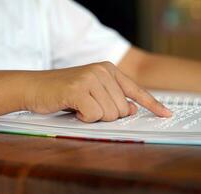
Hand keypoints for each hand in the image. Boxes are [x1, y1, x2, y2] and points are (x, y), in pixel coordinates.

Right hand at [25, 62, 171, 121]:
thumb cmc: (65, 92)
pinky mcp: (78, 89)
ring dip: (94, 116)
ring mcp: (90, 78)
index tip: (166, 114)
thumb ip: (114, 98)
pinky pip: (94, 115)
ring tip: (80, 105)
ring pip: (110, 114)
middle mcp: (103, 71)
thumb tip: (132, 109)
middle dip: (106, 115)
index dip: (152, 105)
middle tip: (88, 107)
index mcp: (109, 70)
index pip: (136, 90)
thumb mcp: (93, 92)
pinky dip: (84, 118)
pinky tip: (74, 108)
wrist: (34, 86)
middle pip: (122, 109)